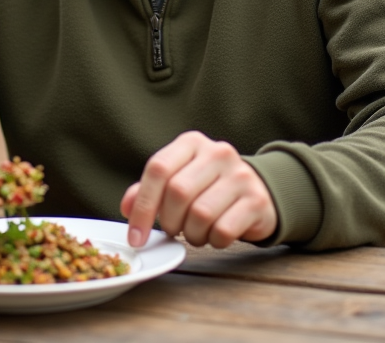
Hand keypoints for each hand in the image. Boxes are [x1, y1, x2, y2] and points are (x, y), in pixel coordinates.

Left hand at [120, 131, 276, 248]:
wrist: (258, 191)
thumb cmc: (209, 187)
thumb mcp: (178, 179)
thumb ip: (150, 190)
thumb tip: (127, 207)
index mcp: (192, 143)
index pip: (158, 169)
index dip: (143, 205)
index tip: (136, 235)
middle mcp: (217, 153)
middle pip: (178, 192)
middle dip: (169, 221)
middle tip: (174, 229)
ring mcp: (240, 175)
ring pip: (201, 214)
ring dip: (192, 233)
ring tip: (196, 231)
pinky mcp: (256, 200)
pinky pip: (223, 230)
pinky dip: (213, 241)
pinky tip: (215, 234)